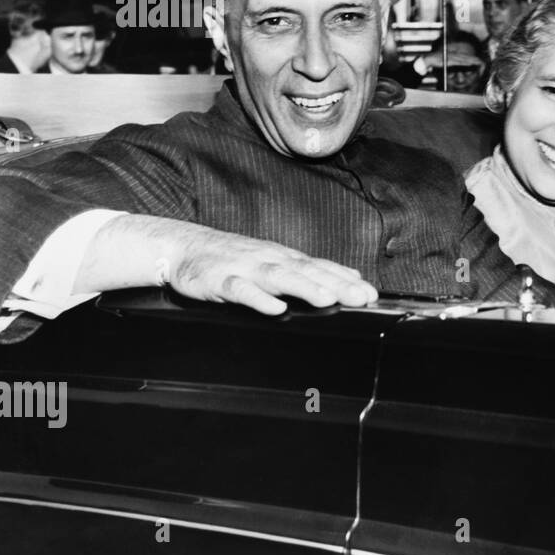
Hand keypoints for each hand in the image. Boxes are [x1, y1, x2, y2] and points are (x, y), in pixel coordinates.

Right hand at [77, 215, 377, 315]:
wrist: (183, 246)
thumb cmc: (234, 258)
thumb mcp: (275, 262)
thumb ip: (310, 271)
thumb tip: (350, 278)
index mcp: (284, 258)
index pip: (321, 267)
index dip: (346, 280)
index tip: (371, 294)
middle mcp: (269, 260)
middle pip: (307, 272)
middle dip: (336, 285)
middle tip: (361, 298)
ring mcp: (244, 268)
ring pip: (278, 277)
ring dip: (304, 287)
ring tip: (327, 299)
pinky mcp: (218, 280)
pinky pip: (240, 290)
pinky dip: (257, 298)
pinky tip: (274, 308)